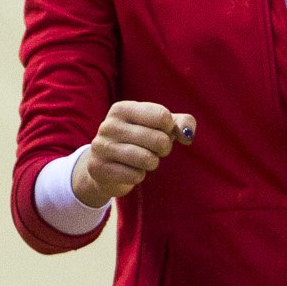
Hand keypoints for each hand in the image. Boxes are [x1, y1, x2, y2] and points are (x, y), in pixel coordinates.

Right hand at [70, 102, 194, 206]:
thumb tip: (187, 136)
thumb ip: (182, 123)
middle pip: (159, 139)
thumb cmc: (139, 141)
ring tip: (143, 160)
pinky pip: (135, 176)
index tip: (161, 131)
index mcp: (122, 109)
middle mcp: (108, 125)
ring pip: (147, 159)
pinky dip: (138, 176)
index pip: (162, 116)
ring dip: (152, 163)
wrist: (104, 166)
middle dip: (164, 148)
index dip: (169, 128)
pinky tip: (129, 170)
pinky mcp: (99, 168)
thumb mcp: (160, 126)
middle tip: (155, 150)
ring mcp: (101, 147)